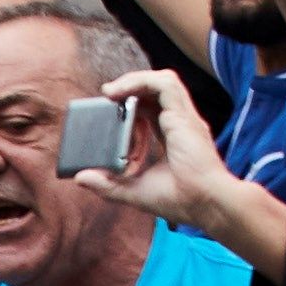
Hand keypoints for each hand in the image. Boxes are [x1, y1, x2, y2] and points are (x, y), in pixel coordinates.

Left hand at [84, 67, 257, 247]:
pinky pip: (164, 84)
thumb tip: (80, 178)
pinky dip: (141, 81)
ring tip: (109, 91)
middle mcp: (181, 123)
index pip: (154, 110)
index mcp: (174, 137)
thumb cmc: (180, 200)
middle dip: (130, 89)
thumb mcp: (134, 191)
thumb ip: (108, 184)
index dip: (132, 106)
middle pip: (156, 92)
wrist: (206, 204)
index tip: (110, 111)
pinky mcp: (184, 116)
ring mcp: (184, 117)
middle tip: (105, 97)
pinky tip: (120, 92)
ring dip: (133, 81)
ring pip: (162, 81)